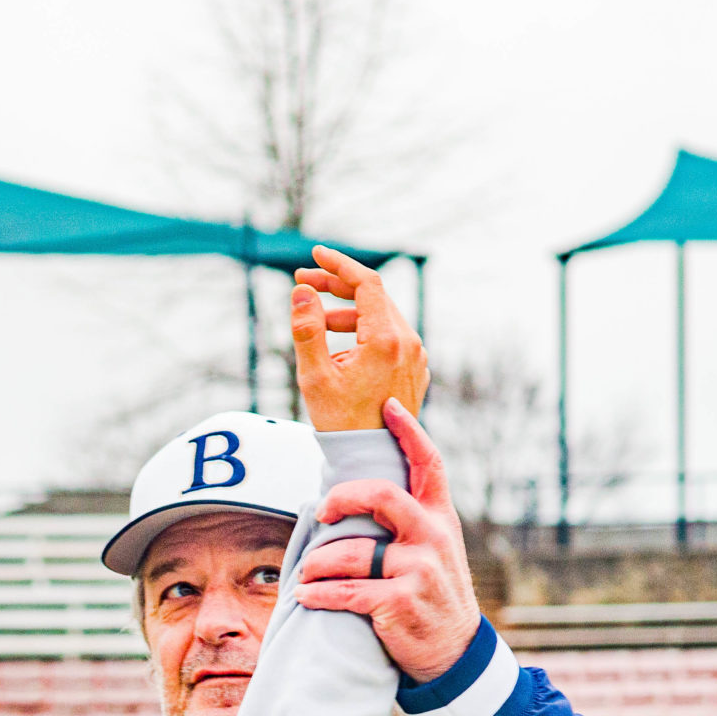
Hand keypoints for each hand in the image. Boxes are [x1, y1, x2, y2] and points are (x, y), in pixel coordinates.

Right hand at [291, 246, 426, 431]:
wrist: (372, 460)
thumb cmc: (341, 422)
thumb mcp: (315, 376)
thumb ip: (306, 329)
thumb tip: (301, 291)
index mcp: (386, 339)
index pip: (366, 282)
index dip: (338, 264)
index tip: (314, 255)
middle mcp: (408, 342)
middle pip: (373, 296)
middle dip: (337, 287)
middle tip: (303, 285)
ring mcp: (415, 356)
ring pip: (380, 317)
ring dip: (346, 312)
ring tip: (315, 324)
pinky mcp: (414, 369)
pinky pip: (389, 338)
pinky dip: (363, 331)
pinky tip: (339, 347)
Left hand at [294, 398, 480, 683]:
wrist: (456, 654)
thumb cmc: (433, 597)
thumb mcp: (436, 552)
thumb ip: (410, 522)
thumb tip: (362, 493)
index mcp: (441, 519)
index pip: (429, 464)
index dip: (409, 431)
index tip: (388, 406)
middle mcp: (433, 539)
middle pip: (381, 496)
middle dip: (341, 499)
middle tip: (321, 513)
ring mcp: (418, 572)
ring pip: (351, 552)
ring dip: (317, 563)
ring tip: (305, 572)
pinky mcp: (400, 604)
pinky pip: (346, 592)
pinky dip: (319, 594)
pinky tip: (305, 596)